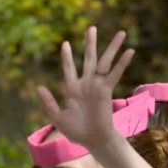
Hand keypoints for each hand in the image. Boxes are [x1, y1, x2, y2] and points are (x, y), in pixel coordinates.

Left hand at [36, 26, 134, 151]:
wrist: (92, 139)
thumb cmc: (76, 131)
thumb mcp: (58, 117)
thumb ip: (48, 102)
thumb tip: (38, 86)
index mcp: (72, 89)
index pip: (69, 68)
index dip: (67, 57)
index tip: (65, 43)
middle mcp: (86, 84)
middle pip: (89, 59)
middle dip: (90, 43)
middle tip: (92, 28)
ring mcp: (97, 85)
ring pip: (104, 62)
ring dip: (112, 47)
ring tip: (120, 32)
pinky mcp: (106, 90)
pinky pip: (115, 73)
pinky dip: (122, 63)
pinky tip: (129, 51)